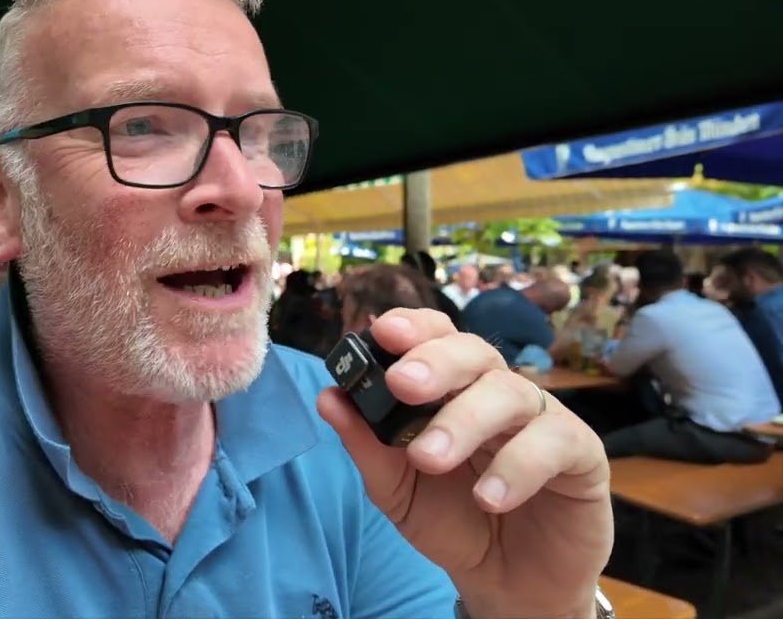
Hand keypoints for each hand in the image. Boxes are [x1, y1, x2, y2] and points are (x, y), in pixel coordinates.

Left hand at [318, 308, 611, 618]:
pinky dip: (518, 465)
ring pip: (511, 392)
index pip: (437, 338)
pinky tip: (489, 496)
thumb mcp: (396, 489)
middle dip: (435, 362)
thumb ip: (366, 445)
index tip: (382, 331)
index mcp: (452, 389)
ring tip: (430, 458)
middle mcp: (497, 392)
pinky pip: (555, 441)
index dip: (414, 327)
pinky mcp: (581, 453)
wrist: (507, 582)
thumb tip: (328, 398)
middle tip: (401, 384)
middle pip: (474, 351)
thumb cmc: (453, 521)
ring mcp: (541, 418)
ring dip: (465, 420)